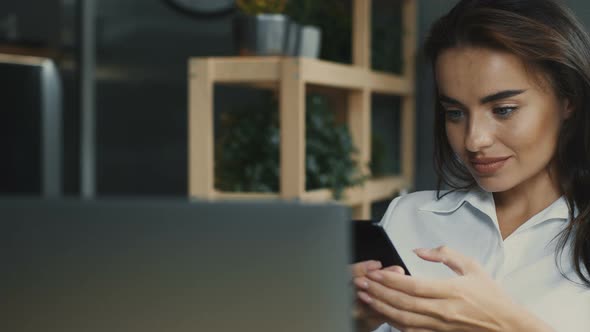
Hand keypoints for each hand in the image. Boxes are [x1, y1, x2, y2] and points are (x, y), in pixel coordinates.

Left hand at [354, 246, 552, 331]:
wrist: (509, 326)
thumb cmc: (492, 297)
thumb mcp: (473, 267)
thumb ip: (445, 254)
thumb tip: (419, 250)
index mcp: (452, 291)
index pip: (414, 286)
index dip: (390, 280)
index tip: (374, 273)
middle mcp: (443, 311)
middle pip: (403, 303)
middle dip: (378, 293)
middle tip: (360, 283)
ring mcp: (440, 326)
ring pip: (403, 320)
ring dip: (381, 308)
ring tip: (364, 297)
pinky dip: (394, 324)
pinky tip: (382, 314)